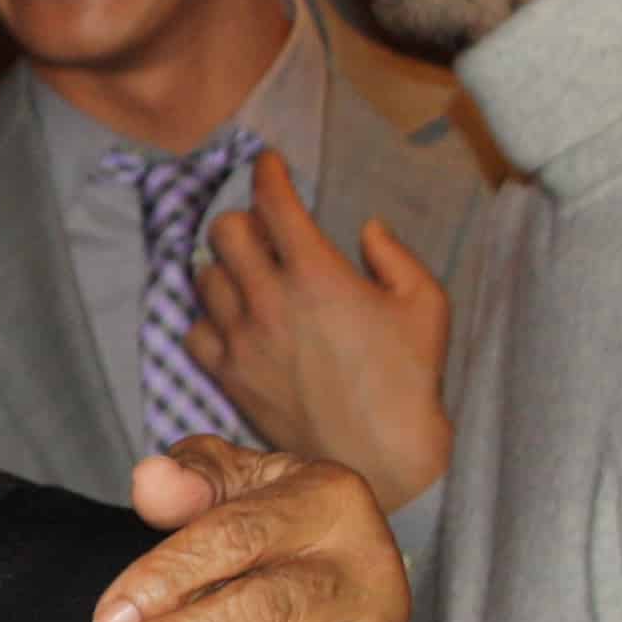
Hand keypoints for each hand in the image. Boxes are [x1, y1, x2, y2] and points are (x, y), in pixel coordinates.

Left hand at [92, 441, 406, 621]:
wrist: (349, 546)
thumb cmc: (271, 513)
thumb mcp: (237, 475)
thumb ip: (193, 475)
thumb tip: (150, 480)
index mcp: (324, 500)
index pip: (237, 537)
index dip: (167, 576)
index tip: (106, 620)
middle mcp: (358, 568)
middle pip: (265, 610)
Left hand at [186, 153, 450, 509]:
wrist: (379, 457)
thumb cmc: (410, 380)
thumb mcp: (426, 305)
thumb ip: (394, 256)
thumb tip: (366, 228)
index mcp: (318, 274)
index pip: (273, 203)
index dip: (267, 173)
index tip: (269, 164)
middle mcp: (270, 300)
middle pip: (224, 231)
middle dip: (244, 219)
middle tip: (266, 230)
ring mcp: (242, 339)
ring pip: (204, 277)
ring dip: (225, 266)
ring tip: (251, 273)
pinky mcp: (228, 375)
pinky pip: (195, 329)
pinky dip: (209, 316)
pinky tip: (234, 318)